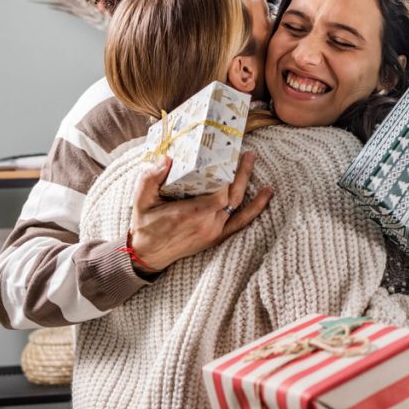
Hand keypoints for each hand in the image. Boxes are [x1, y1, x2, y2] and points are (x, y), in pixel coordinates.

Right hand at [129, 151, 273, 271]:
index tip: (227, 158)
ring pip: (239, 205)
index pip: (219, 195)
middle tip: (247, 153)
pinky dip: (256, 207)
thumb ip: (150, 178)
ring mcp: (214, 231)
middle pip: (232, 196)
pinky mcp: (218, 236)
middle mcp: (206, 224)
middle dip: (242, 173)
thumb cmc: (145, 225)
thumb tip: (166, 159)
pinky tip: (267, 193)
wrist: (148, 255)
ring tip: (254, 163)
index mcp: (189, 214)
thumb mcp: (141, 200)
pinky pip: (242, 222)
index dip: (226, 177)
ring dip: (249, 184)